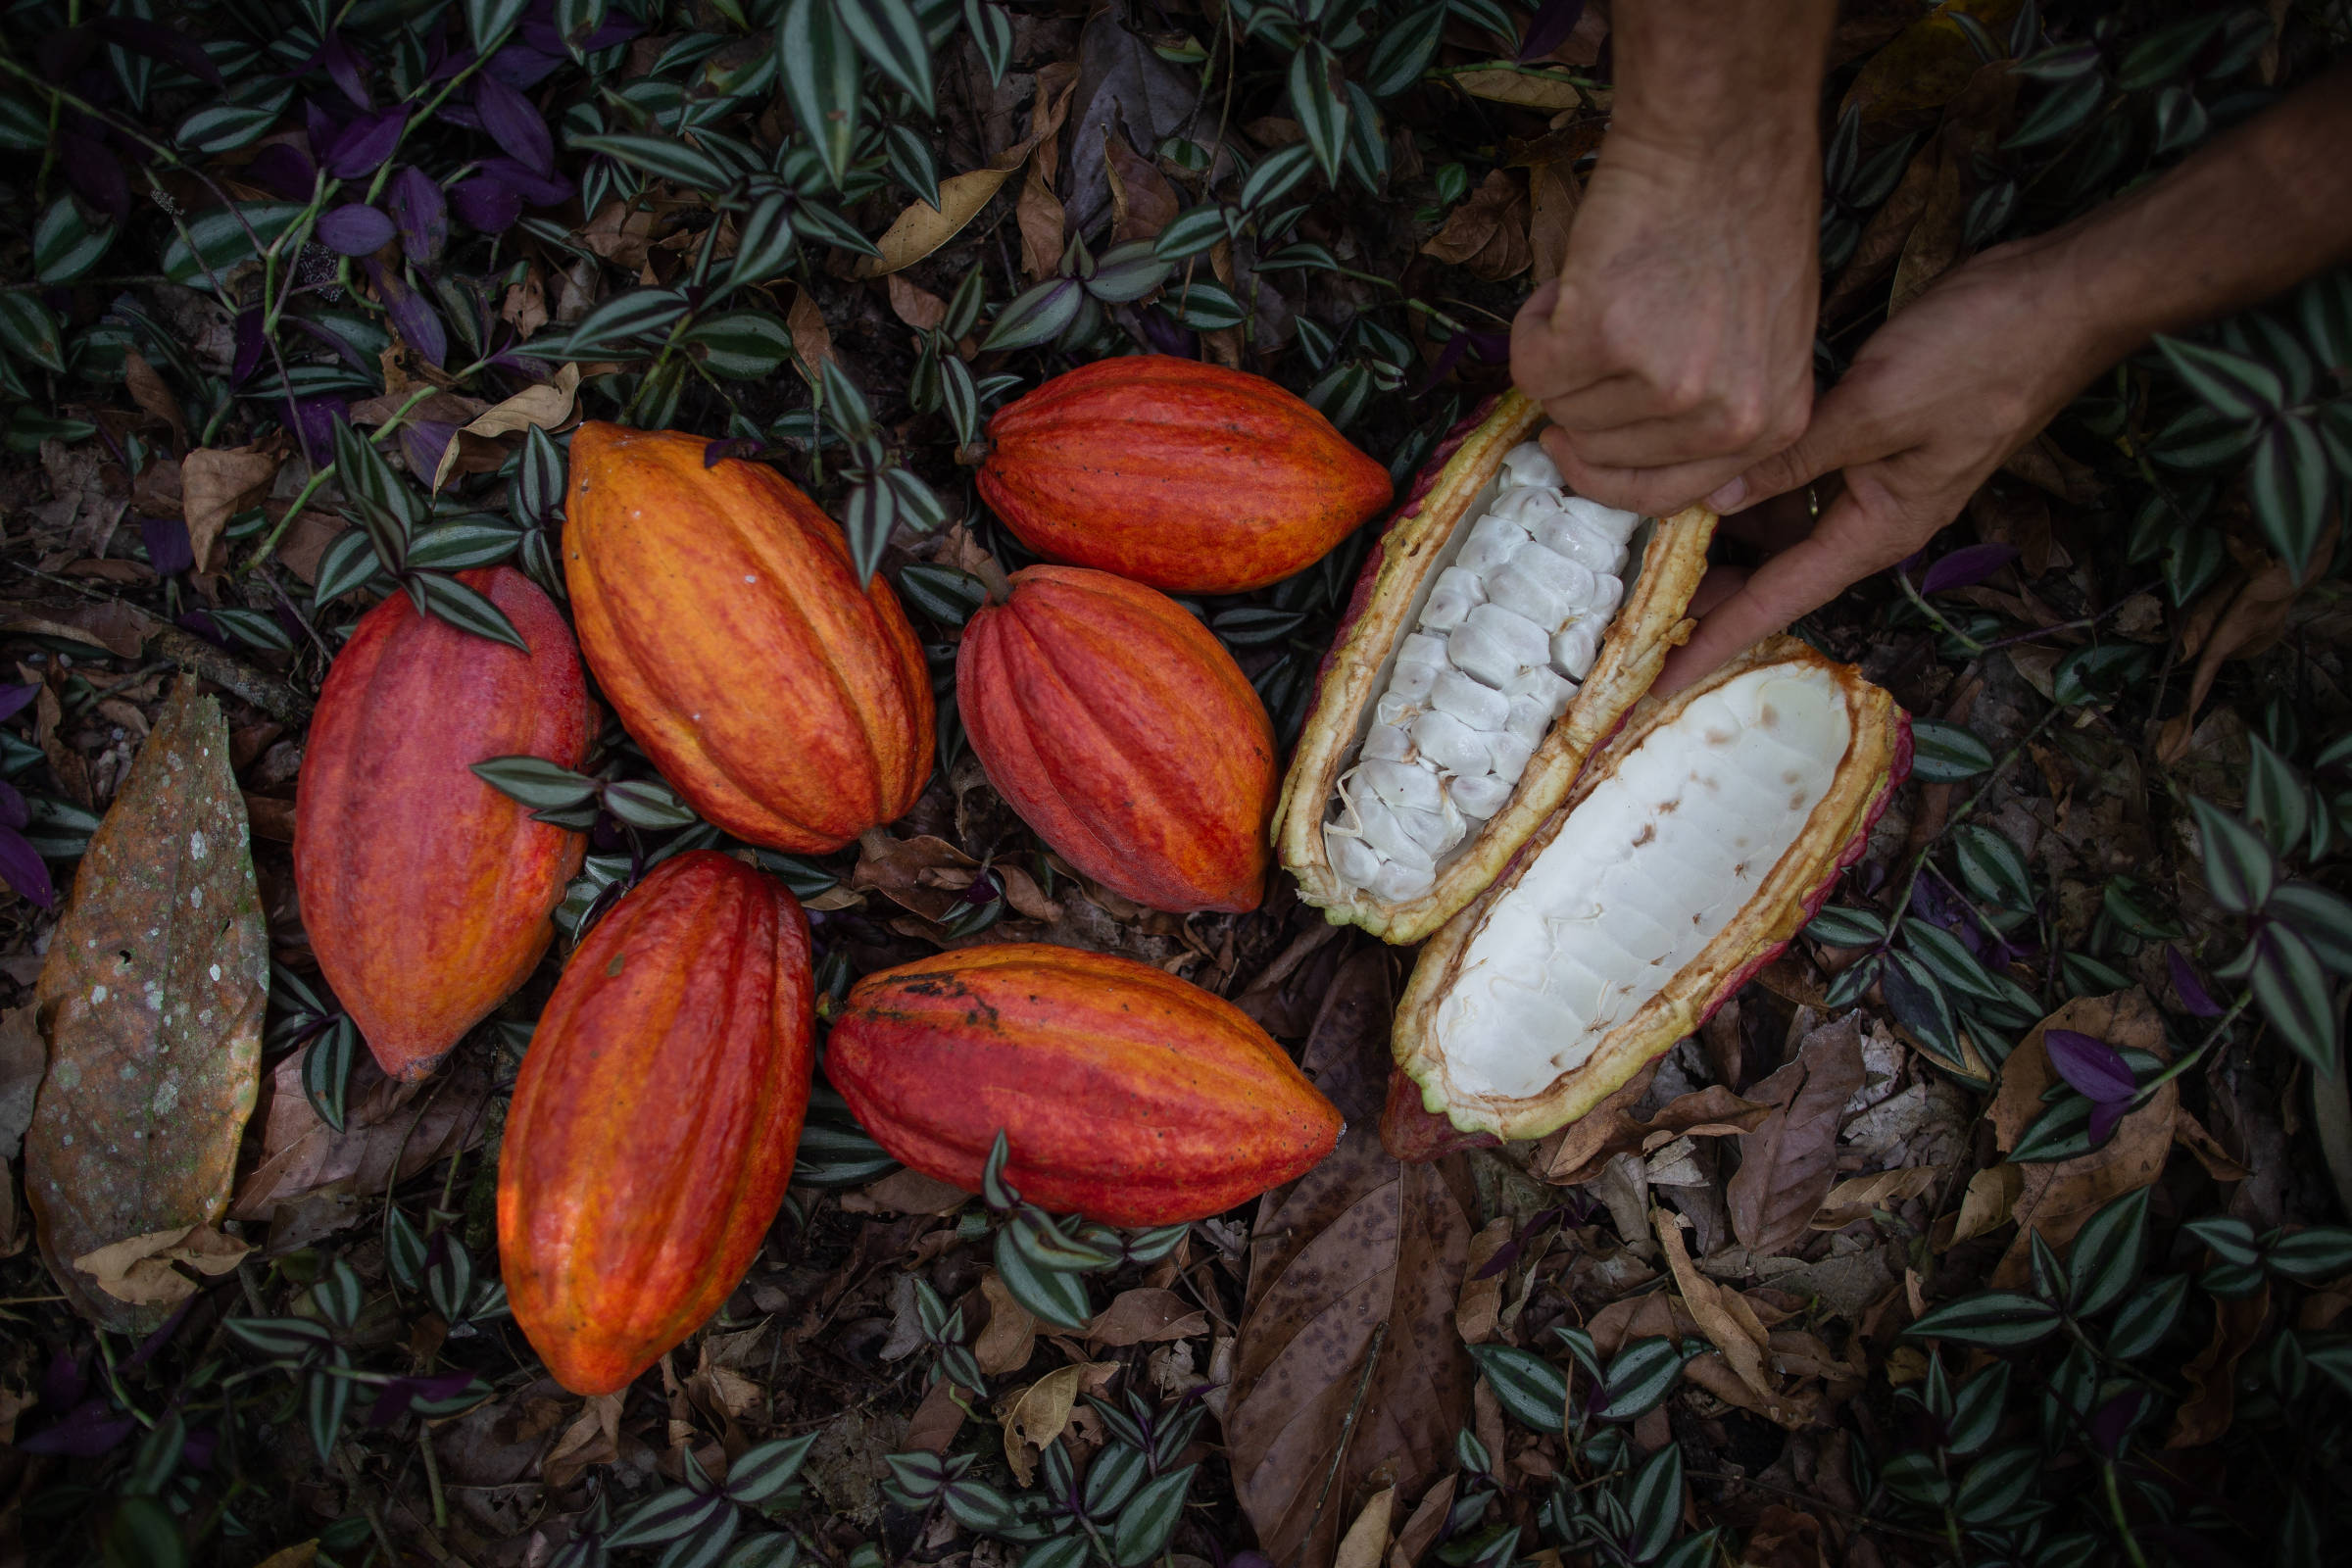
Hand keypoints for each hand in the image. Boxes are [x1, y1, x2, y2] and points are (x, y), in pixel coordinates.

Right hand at [1509, 128, 1822, 516]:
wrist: (1725, 138)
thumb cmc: (1747, 218)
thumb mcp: (1767, 339)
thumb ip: (1720, 409)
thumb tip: (1632, 453)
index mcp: (1772, 425)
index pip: (1665, 494)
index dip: (1604, 473)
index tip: (1572, 447)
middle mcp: (1725, 419)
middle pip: (1602, 452)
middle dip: (1578, 400)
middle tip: (1584, 340)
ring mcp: (1667, 385)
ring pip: (1562, 409)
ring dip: (1558, 352)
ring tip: (1595, 290)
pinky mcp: (1606, 341)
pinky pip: (1531, 364)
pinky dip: (1535, 321)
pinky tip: (1572, 280)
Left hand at [1654, 238, 2114, 693]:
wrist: (2065, 295)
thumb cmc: (1985, 353)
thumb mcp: (1876, 408)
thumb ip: (1792, 458)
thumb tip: (1710, 499)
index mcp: (1880, 527)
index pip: (1779, 601)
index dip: (1714, 641)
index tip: (1657, 684)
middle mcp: (1875, 514)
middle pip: (1774, 568)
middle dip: (1707, 587)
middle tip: (1630, 601)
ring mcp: (1877, 475)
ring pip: (1782, 520)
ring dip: (1724, 527)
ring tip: (1646, 531)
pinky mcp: (1875, 433)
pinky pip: (1799, 475)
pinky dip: (1753, 477)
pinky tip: (1706, 464)